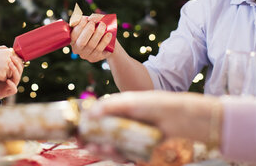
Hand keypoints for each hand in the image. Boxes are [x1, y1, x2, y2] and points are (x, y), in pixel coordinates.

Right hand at [0, 46, 15, 80]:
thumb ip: (3, 49)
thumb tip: (10, 49)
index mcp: (7, 52)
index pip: (15, 58)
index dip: (10, 61)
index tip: (4, 63)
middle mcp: (8, 59)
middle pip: (14, 66)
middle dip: (9, 68)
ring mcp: (6, 67)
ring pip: (10, 72)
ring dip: (5, 73)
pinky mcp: (3, 75)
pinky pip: (5, 78)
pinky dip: (1, 78)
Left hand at [0, 54, 23, 100]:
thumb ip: (1, 60)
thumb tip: (5, 48)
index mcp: (12, 72)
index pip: (18, 64)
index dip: (17, 59)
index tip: (12, 53)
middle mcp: (13, 78)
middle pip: (20, 70)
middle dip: (17, 63)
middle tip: (11, 57)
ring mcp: (12, 85)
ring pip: (18, 78)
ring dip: (15, 71)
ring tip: (10, 65)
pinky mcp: (9, 92)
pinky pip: (14, 89)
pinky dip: (11, 84)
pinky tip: (7, 80)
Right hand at [70, 14, 112, 62]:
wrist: (106, 40)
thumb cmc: (95, 29)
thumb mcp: (89, 22)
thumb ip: (86, 19)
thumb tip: (90, 18)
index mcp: (73, 40)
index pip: (73, 35)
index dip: (79, 26)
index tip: (86, 18)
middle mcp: (78, 49)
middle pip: (82, 42)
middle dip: (88, 30)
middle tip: (94, 22)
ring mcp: (86, 55)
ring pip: (92, 45)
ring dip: (98, 33)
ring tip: (103, 25)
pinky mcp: (96, 58)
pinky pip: (100, 50)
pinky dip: (105, 41)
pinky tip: (109, 34)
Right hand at [85, 91, 219, 143]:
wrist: (180, 117)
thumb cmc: (155, 104)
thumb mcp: (130, 101)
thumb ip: (109, 107)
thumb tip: (89, 113)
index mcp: (118, 108)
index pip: (96, 117)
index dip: (84, 125)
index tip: (75, 131)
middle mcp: (122, 121)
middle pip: (100, 133)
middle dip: (90, 139)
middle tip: (83, 144)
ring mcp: (130, 135)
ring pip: (110, 145)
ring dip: (101, 148)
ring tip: (99, 148)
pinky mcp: (138, 147)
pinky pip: (123, 153)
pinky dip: (116, 154)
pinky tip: (113, 152)